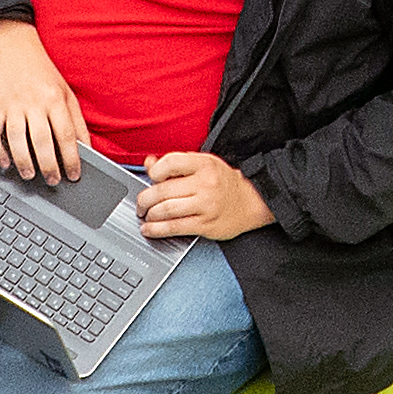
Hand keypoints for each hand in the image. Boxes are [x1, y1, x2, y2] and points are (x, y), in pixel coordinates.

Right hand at [0, 28, 89, 186]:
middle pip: (42, 142)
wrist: (13, 45)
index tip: (74, 175)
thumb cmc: (41, 70)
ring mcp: (13, 105)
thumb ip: (76, 120)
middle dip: (49, 166)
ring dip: (24, 162)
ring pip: (17, 140)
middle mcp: (34, 103)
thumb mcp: (66, 91)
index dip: (72, 159)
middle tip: (53, 181)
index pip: (66, 135)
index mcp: (55, 99)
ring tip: (30, 175)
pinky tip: (4, 162)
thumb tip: (86, 147)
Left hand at [135, 148, 268, 243]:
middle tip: (141, 204)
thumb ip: (175, 163)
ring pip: (165, 210)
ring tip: (145, 216)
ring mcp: (206, 205)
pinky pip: (174, 228)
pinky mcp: (205, 225)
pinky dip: (157, 230)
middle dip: (144, 200)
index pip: (169, 164)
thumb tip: (149, 163)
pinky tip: (149, 229)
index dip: (154, 173)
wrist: (251, 201)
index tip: (151, 180)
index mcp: (203, 164)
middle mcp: (205, 183)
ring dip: (149, 215)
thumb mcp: (202, 164)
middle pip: (162, 191)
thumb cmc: (223, 182)